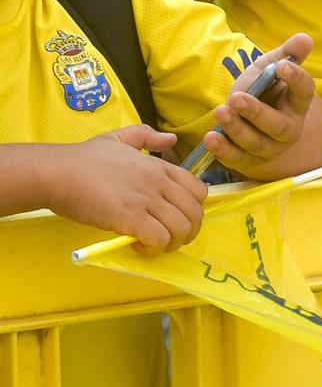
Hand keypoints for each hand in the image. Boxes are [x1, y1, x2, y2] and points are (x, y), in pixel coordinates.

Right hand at [42, 128, 207, 252]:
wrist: (57, 173)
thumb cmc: (84, 158)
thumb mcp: (120, 137)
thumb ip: (147, 136)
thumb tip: (170, 139)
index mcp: (160, 167)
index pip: (198, 191)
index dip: (192, 209)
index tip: (175, 218)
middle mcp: (159, 183)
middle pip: (195, 213)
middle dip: (187, 231)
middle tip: (168, 238)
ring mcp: (146, 200)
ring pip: (181, 229)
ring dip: (172, 243)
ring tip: (153, 245)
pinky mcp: (130, 218)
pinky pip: (159, 239)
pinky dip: (154, 249)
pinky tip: (138, 247)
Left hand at [199, 33, 318, 172]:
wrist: (249, 118)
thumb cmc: (263, 90)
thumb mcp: (270, 68)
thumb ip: (286, 54)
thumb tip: (305, 37)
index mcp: (297, 103)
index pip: (304, 91)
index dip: (296, 79)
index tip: (281, 66)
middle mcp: (288, 128)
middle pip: (279, 126)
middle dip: (257, 113)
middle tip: (237, 97)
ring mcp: (270, 147)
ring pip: (257, 144)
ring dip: (237, 130)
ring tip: (220, 112)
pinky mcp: (248, 160)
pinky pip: (238, 160)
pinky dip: (224, 151)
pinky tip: (211, 137)